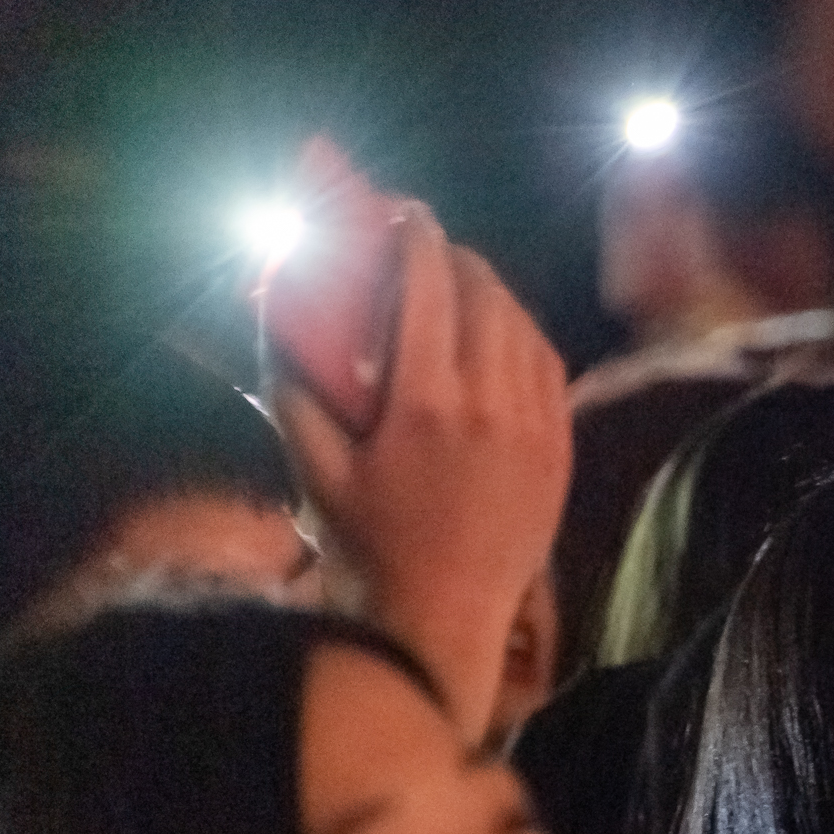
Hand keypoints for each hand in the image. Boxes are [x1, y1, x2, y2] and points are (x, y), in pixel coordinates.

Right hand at [276, 141, 570, 741]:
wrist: (441, 621)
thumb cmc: (367, 548)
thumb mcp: (314, 469)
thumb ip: (293, 386)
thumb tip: (274, 313)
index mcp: (424, 404)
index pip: (429, 286)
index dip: (415, 236)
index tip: (403, 212)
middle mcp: (489, 406)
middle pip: (482, 293)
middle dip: (453, 257)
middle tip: (426, 245)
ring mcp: (534, 427)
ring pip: (522, 324)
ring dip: (491, 292)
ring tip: (460, 285)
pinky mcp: (560, 448)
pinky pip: (549, 366)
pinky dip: (523, 335)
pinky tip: (498, 334)